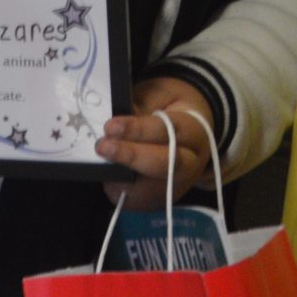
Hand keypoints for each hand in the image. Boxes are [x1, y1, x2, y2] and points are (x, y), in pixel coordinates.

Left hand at [97, 77, 211, 208]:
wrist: (190, 135)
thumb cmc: (171, 109)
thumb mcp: (160, 95)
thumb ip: (141, 104)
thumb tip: (117, 120)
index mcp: (196, 132)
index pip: (170, 131)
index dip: (140, 130)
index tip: (112, 125)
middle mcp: (191, 165)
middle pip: (165, 164)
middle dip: (131, 156)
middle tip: (103, 146)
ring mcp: (176, 188)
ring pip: (150, 188)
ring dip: (121, 177)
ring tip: (100, 161)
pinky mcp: (159, 201)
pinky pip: (137, 200)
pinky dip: (119, 188)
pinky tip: (107, 174)